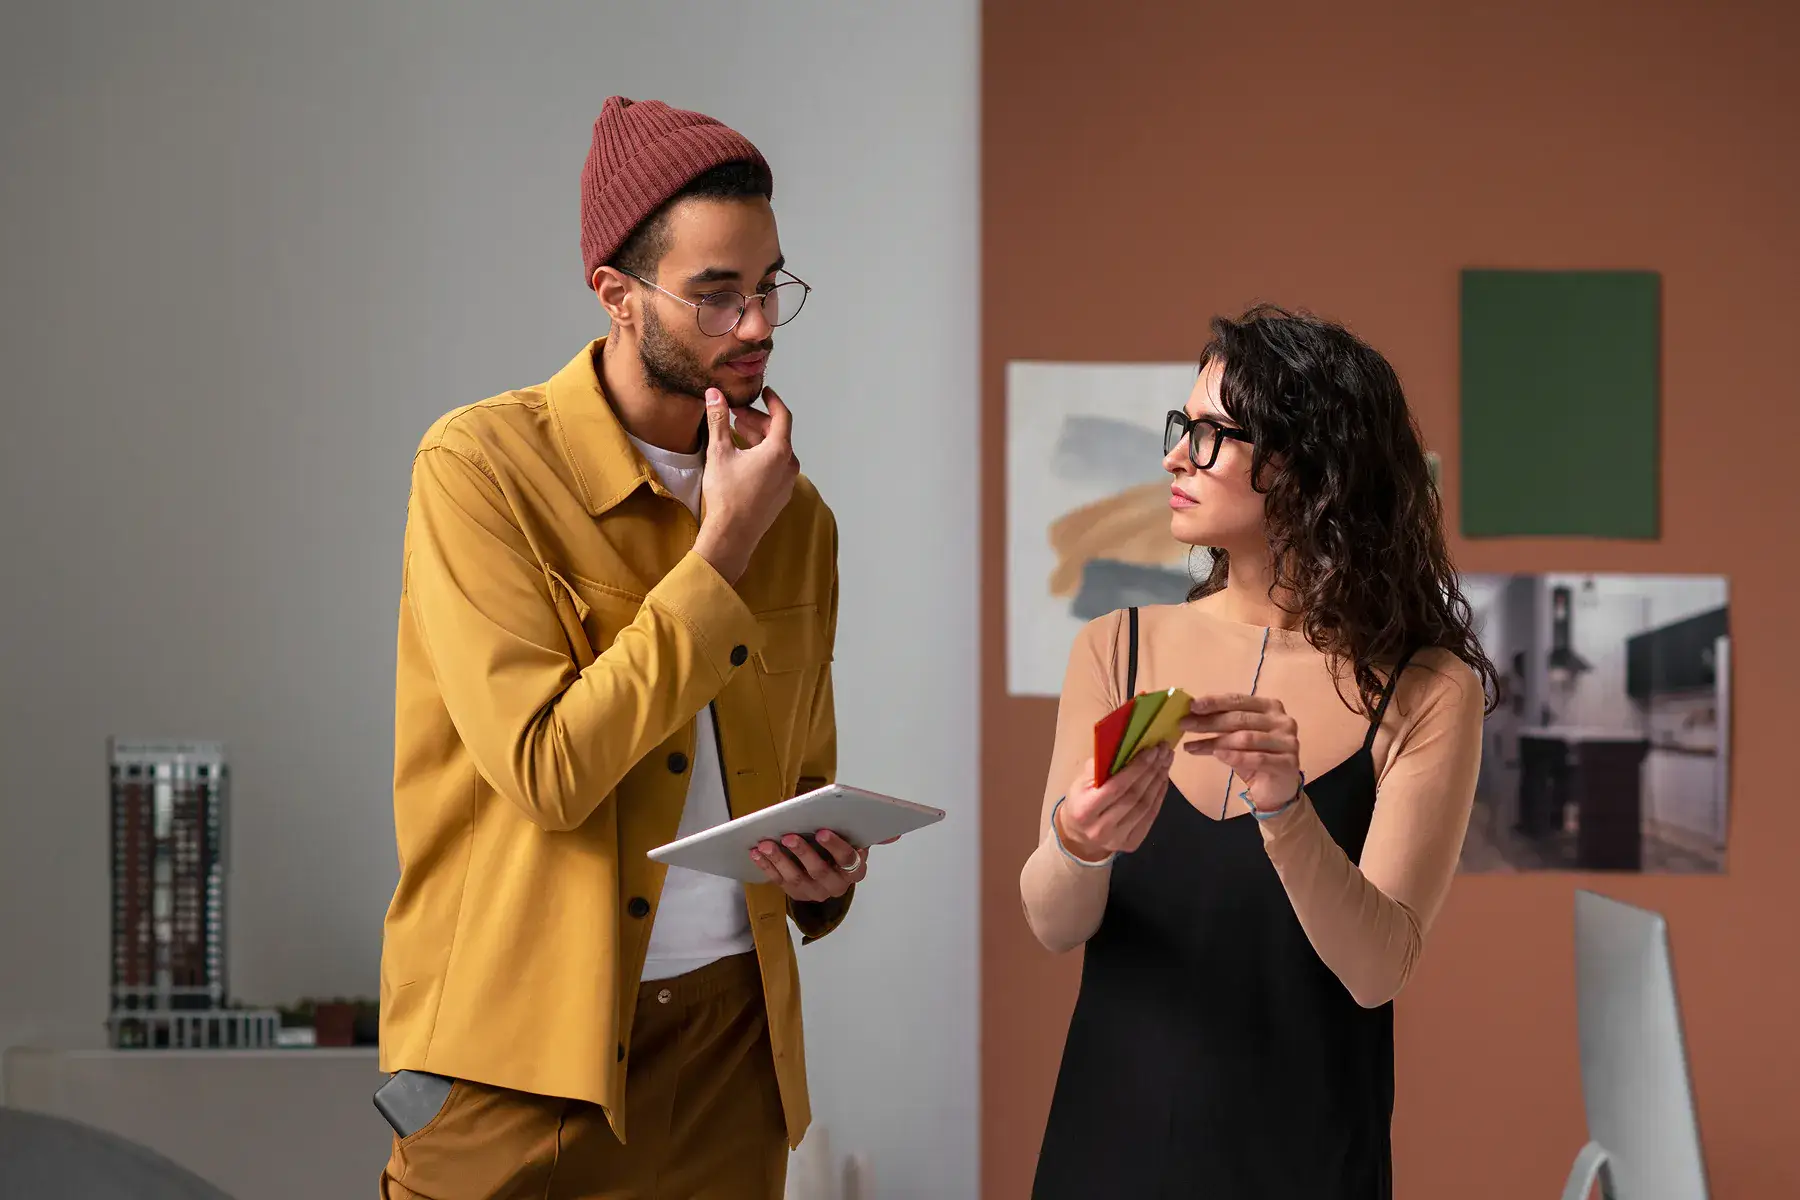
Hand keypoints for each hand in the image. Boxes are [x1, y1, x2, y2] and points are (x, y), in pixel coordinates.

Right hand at [694, 386, 799, 583]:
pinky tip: (743, 458)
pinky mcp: (781, 495)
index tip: (764, 392)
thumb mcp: (720, 452)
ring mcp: (787, 482)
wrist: (732, 534)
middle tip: (735, 414)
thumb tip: (714, 394)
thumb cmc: (727, 494)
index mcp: (779, 451)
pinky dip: (762, 456)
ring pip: (776, 451)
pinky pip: (775, 467)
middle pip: (777, 433)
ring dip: (758, 439)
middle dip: (757, 421)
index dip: (773, 401)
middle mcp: (789, 465)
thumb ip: (718, 420)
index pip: (782, 416)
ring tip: (736, 433)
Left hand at [749, 829, 866, 901]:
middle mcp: (836, 886)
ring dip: (780, 860)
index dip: (836, 847)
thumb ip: (872, 835)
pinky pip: (778, 881)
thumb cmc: (841, 847)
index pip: (848, 859)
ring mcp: (813, 892)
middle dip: (803, 853)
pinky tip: (756, 853)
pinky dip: (766, 866)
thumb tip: (894, 834)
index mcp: (855, 871)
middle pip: (820, 871)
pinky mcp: (794, 893)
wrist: (829, 866)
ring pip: (796, 879)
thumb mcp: (857, 840)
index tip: (823, 831)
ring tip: (766, 844)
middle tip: (789, 836)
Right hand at [1055, 742, 1174, 861]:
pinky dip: (1159, 795)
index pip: (1116, 787)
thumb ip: (1101, 767)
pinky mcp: (1131, 844)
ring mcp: (1117, 839)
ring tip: (1165, 761)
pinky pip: (1150, 816)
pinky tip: (1162, 779)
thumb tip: (1127, 748)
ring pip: (1145, 806)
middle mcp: (1101, 828)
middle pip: (1134, 796)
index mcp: (1085, 810)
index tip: (1152, 750)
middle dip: (1151, 771)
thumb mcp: (1081, 782)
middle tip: (1164, 751)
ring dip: (1158, 781)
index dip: (1136, 768)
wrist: (1080, 834)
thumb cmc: (1081, 800)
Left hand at [1183, 694, 1301, 812]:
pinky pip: (1256, 758)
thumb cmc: (1254, 758)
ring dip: (1215, 742)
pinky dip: (1234, 756)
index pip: (1238, 700)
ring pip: (1245, 738)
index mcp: (1270, 707)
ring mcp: (1288, 742)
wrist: (1276, 789)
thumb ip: (1221, 724)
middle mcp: (1282, 721)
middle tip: (1184, 725)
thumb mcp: (1235, 738)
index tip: (1192, 705)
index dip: (1214, 702)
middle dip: (1209, 722)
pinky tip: (1217, 756)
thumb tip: (1191, 715)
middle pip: (1239, 719)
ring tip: (1192, 746)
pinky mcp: (1288, 763)